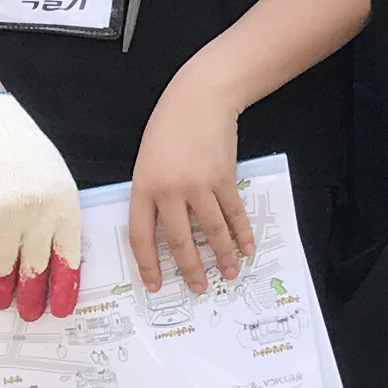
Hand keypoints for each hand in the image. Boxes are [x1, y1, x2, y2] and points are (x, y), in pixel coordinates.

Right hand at [0, 87, 84, 319]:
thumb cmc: (26, 155)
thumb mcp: (57, 183)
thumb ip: (55, 218)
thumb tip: (52, 258)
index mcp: (65, 206)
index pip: (68, 257)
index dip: (64, 286)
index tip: (62, 308)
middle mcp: (39, 215)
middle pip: (35, 268)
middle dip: (32, 295)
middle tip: (29, 313)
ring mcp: (8, 217)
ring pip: (5, 266)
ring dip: (2, 288)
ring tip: (1, 301)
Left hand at [129, 70, 256, 295]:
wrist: (198, 99)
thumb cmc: (169, 129)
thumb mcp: (147, 162)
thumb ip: (152, 195)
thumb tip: (164, 231)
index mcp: (143, 188)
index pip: (141, 237)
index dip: (149, 265)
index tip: (156, 285)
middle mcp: (169, 191)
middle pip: (179, 241)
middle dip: (190, 269)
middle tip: (198, 288)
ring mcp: (198, 185)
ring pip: (212, 231)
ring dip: (222, 257)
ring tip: (228, 274)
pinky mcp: (223, 178)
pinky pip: (233, 214)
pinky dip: (242, 234)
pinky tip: (247, 248)